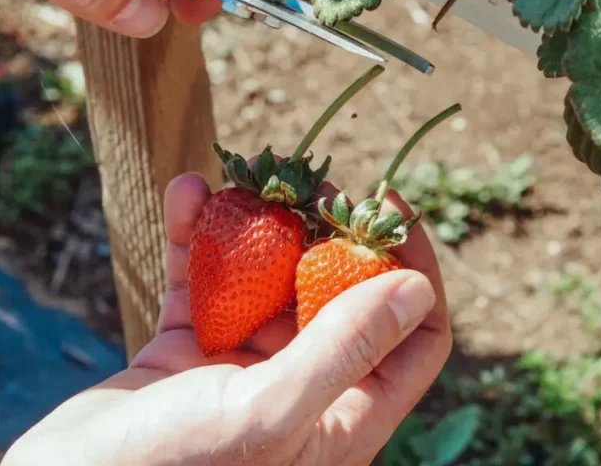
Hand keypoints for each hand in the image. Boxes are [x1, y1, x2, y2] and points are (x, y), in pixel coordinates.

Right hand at [2, 172, 452, 465]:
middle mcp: (304, 392)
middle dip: (327, 233)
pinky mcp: (188, 350)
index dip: (412, 269)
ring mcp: (243, 368)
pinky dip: (195, 237)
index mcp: (342, 420)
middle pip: (341, 296)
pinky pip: (203, 280)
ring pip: (269, 279)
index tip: (386, 204)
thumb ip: (343, 350)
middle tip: (306, 185)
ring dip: (256, 226)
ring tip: (245, 181)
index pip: (413, 339)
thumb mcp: (267, 413)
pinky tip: (185, 194)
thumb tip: (414, 289)